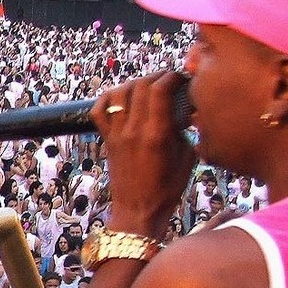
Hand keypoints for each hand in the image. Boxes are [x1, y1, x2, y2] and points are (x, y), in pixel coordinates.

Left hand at [89, 72, 197, 236]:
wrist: (138, 212)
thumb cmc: (167, 189)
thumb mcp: (188, 157)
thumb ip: (185, 130)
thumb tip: (186, 109)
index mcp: (157, 134)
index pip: (161, 89)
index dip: (173, 76)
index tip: (182, 79)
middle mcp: (134, 130)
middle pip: (141, 85)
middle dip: (158, 76)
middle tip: (168, 80)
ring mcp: (117, 134)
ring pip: (119, 92)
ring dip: (135, 83)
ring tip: (148, 87)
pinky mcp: (107, 140)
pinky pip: (99, 110)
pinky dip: (108, 98)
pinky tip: (122, 99)